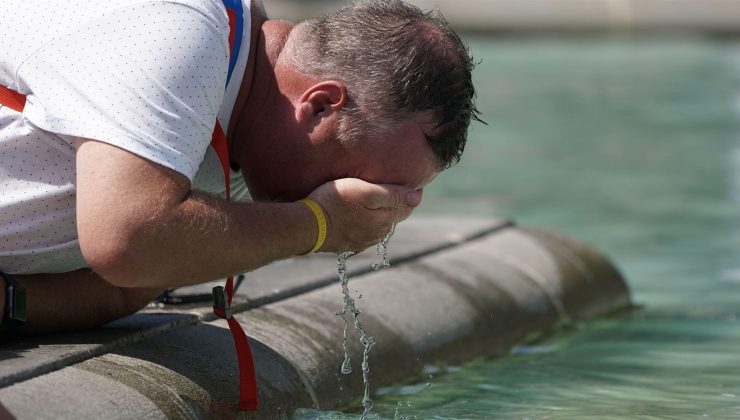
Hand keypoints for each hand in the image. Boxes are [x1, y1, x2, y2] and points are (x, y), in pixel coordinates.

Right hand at [307, 178, 421, 252]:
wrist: (306, 225)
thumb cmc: (334, 202)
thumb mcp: (365, 192)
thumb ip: (393, 195)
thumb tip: (418, 197)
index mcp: (385, 221)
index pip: (408, 206)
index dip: (411, 193)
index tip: (411, 180)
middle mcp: (378, 234)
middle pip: (394, 216)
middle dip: (397, 203)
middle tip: (394, 186)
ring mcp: (362, 241)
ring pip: (380, 224)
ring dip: (381, 213)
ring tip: (376, 198)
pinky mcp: (348, 244)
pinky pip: (365, 231)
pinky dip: (367, 222)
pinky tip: (360, 214)